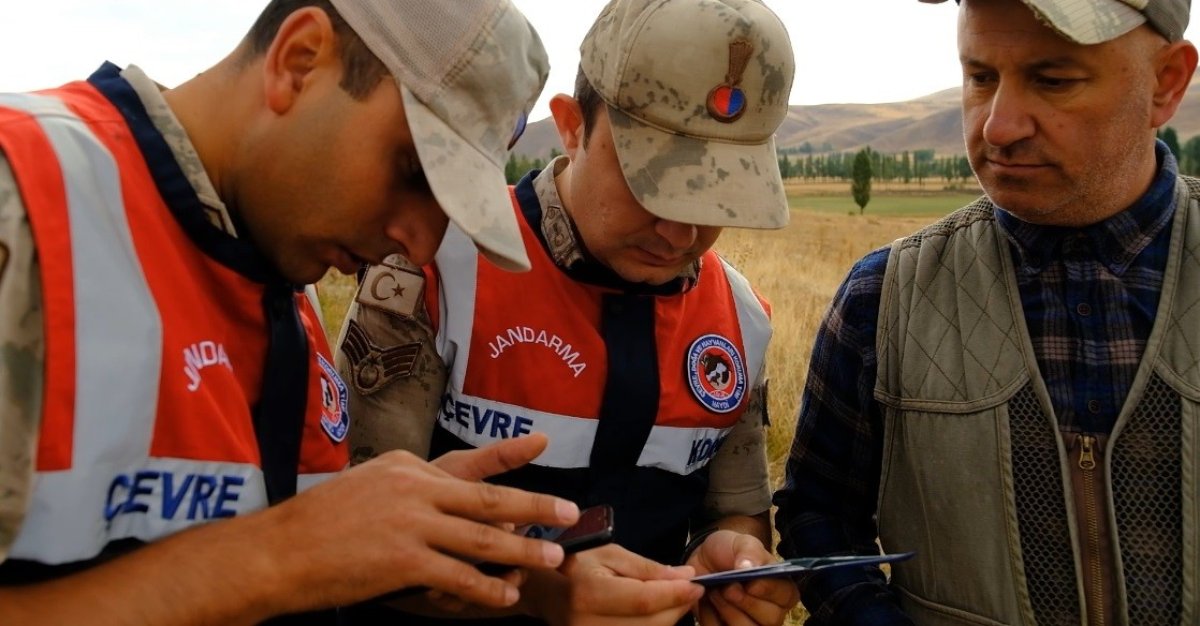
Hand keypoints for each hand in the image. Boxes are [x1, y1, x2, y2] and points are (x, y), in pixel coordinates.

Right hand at [256, 433, 579, 613]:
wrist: (276, 552)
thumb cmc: (317, 523)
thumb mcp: (367, 485)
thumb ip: (410, 488)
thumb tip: (444, 497)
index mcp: (408, 466)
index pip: (468, 467)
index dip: (509, 460)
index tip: (542, 447)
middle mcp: (414, 488)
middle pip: (488, 499)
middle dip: (535, 506)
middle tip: (570, 511)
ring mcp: (411, 524)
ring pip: (482, 538)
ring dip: (522, 550)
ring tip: (552, 556)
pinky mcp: (404, 561)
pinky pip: (458, 576)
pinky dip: (486, 588)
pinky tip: (504, 595)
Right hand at [527, 543, 703, 624]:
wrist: (547, 593)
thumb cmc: (577, 566)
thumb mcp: (608, 554)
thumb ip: (646, 568)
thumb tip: (684, 577)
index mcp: (587, 594)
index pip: (643, 601)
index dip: (675, 594)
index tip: (696, 583)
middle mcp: (588, 625)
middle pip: (651, 624)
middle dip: (677, 606)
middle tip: (690, 588)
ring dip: (668, 618)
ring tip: (672, 598)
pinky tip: (657, 613)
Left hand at [688, 530, 799, 625]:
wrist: (705, 560)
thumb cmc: (730, 551)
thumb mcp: (740, 542)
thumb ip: (749, 551)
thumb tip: (749, 567)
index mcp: (781, 589)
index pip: (786, 596)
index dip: (769, 591)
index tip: (750, 583)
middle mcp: (771, 611)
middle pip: (770, 620)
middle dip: (746, 602)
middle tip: (728, 587)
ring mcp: (751, 623)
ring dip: (728, 611)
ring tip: (715, 592)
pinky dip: (711, 617)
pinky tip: (707, 602)